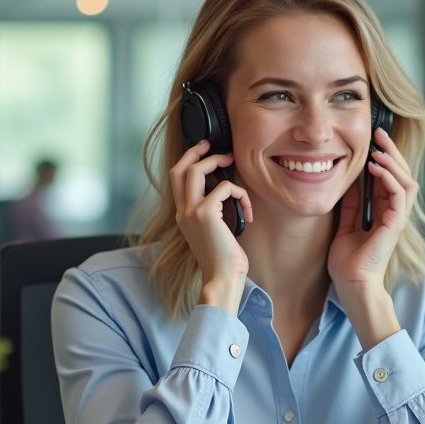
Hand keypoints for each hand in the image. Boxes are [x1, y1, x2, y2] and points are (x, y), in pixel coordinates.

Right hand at [169, 140, 253, 313]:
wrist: (222, 278)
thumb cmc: (223, 259)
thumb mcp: (214, 232)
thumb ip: (212, 213)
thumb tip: (225, 191)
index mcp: (183, 215)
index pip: (176, 179)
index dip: (187, 160)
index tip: (203, 151)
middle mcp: (182, 211)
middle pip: (179, 168)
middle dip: (196, 151)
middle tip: (213, 145)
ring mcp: (191, 211)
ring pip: (196, 170)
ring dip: (217, 162)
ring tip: (232, 163)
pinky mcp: (205, 213)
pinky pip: (224, 188)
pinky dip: (240, 194)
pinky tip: (248, 211)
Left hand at [328, 128, 414, 348]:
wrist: (351, 284)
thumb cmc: (347, 262)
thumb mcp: (345, 224)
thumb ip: (351, 205)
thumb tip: (348, 181)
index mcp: (383, 213)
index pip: (389, 178)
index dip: (383, 158)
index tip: (372, 140)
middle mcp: (394, 214)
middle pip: (402, 175)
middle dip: (392, 152)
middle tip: (380, 133)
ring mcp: (397, 219)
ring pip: (406, 182)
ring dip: (394, 163)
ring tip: (378, 149)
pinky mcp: (395, 225)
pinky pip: (400, 194)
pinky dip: (390, 178)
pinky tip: (376, 168)